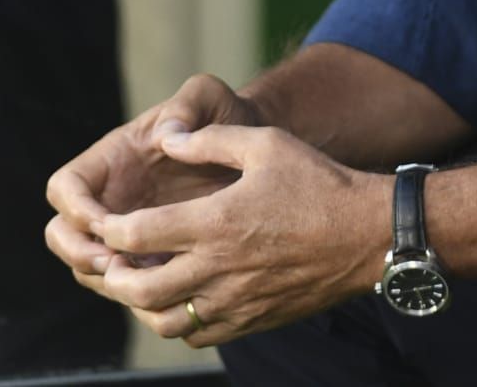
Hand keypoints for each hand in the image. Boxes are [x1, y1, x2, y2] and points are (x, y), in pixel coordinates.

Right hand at [46, 74, 262, 295]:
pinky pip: (125, 280)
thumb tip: (167, 135)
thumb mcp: (210, 98)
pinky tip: (165, 288)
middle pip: (61, 232)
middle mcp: (111, 196)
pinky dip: (133, 288)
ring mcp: (127, 227)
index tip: (106, 224)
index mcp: (113, 159)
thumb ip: (188, 105)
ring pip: (87, 263)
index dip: (75, 208)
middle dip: (79, 251)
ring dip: (103, 277)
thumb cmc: (227, 117)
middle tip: (116, 264)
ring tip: (141, 280)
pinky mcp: (149, 252)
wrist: (255, 148)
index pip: (65, 186)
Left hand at [88, 124, 388, 347]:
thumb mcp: (267, 144)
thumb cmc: (319, 183)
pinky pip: (198, 335)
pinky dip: (179, 323)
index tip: (108, 222)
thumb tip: (167, 139)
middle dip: (114, 275)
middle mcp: (217, 267)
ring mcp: (234, 300)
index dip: (110, 229)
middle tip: (115, 260)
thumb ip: (211, 140)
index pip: (134, 234)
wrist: (368, 234)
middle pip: (138, 288)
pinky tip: (184, 300)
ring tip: (144, 283)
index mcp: (215, 221)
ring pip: (163, 321)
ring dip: (143, 305)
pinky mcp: (251, 319)